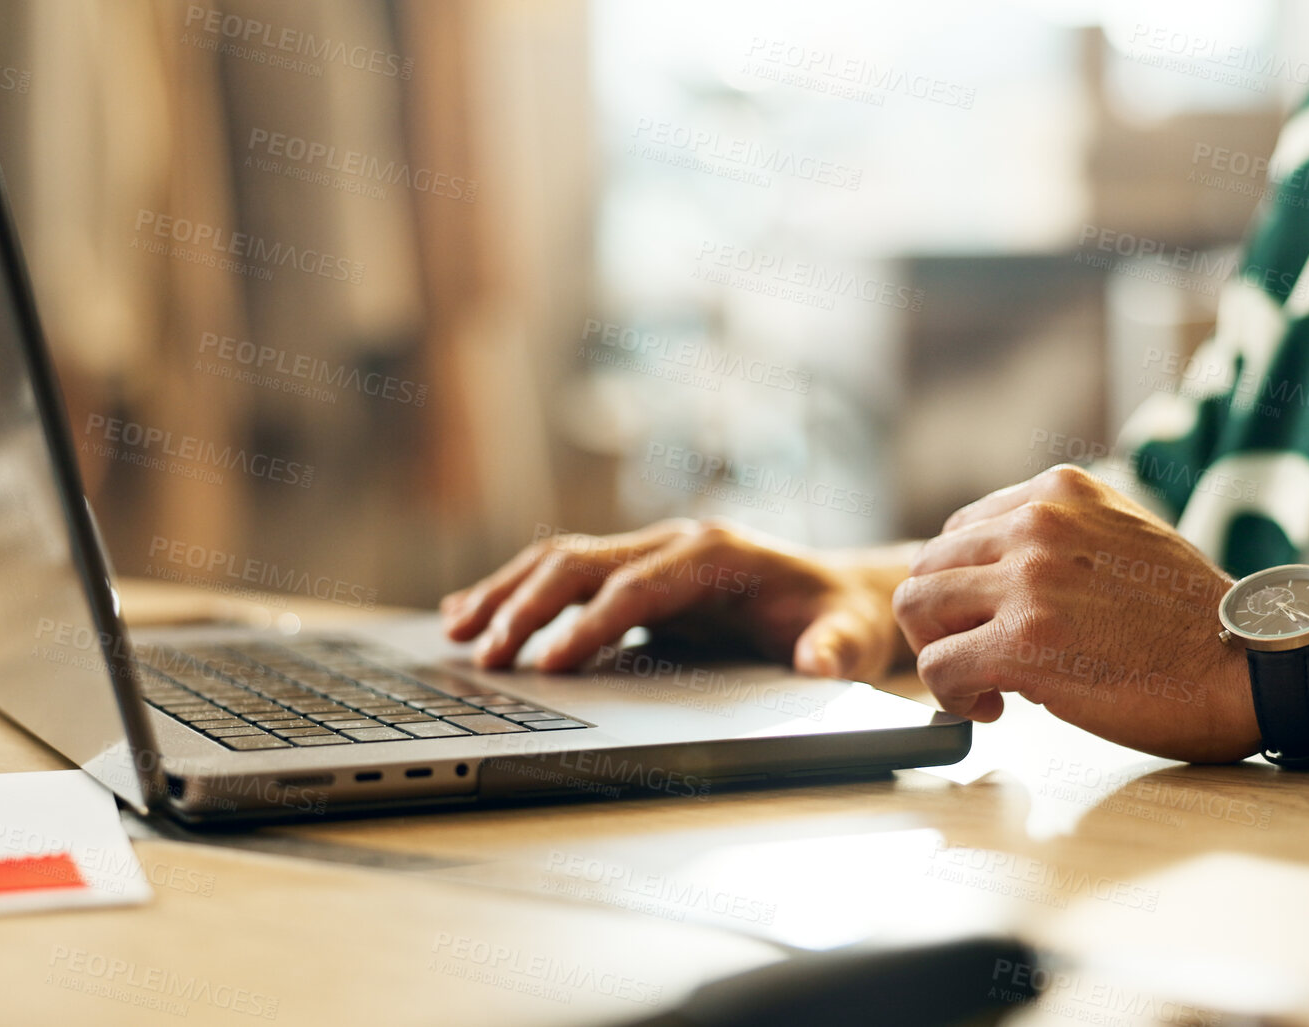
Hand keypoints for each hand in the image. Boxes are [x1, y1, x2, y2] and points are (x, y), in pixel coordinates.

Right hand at [440, 518, 911, 678]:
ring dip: (505, 593)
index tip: (548, 666)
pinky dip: (514, 591)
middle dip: (527, 608)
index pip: (635, 589)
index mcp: (716, 554)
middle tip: (482, 657)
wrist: (842, 595)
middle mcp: (675, 541)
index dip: (589, 626)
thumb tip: (817, 664)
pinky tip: (469, 614)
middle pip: (581, 564)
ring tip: (455, 631)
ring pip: (560, 561)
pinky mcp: (635, 571)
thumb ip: (834, 651)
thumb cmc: (843, 620)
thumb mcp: (853, 638)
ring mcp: (651, 551)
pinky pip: (564, 573)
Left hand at [893, 465, 1257, 761]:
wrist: (1251, 665)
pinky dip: (952, 695)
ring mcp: (1028, 580)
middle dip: (941, 621)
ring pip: (917, 607)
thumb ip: (1057, 543)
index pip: (960, 531)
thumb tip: (991, 582)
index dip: (966, 587)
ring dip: (941, 653)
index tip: (996, 622)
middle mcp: (1037, 524)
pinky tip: (996, 706)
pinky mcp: (1024, 642)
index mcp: (1059, 494)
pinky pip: (937, 667)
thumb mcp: (1122, 539)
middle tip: (978, 660)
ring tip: (986, 684)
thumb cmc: (1193, 621)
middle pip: (927, 565)